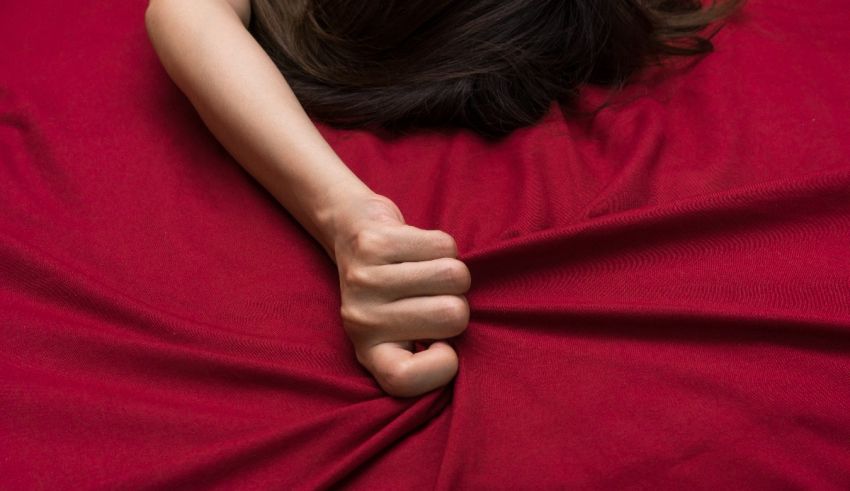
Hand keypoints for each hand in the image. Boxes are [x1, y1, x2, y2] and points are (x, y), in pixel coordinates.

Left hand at [329, 194, 470, 396]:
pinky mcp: (372, 244)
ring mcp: (362, 281)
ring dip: (454, 271)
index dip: (440, 367)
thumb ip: (434, 347)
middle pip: (453, 316)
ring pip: (454, 276)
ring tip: (428, 271)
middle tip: (433, 296)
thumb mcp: (406, 333)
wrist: (353, 235)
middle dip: (458, 303)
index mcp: (370, 353)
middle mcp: (359, 321)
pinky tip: (417, 249)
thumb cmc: (397, 293)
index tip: (444, 347)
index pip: (403, 379)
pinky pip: (443, 246)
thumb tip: (464, 350)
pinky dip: (442, 246)